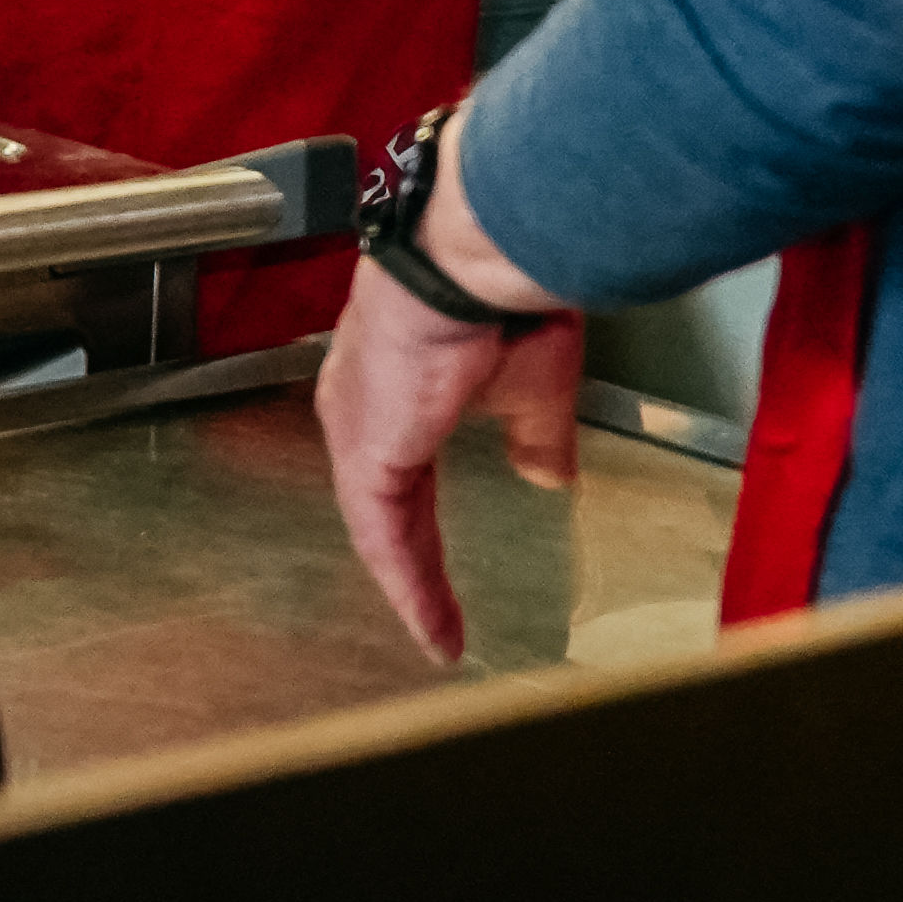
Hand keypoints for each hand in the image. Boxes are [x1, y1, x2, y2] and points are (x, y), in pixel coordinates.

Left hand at [320, 255, 586, 667]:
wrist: (468, 265)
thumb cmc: (497, 298)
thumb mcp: (531, 386)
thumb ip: (533, 437)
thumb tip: (546, 474)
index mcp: (396, 387)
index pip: (405, 477)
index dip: (425, 527)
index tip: (446, 571)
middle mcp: (361, 406)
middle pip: (383, 507)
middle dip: (411, 565)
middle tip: (436, 618)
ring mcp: (355, 430)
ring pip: (379, 528)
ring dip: (411, 585)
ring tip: (439, 636)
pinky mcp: (366, 453)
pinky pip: (382, 535)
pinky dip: (408, 584)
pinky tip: (431, 625)